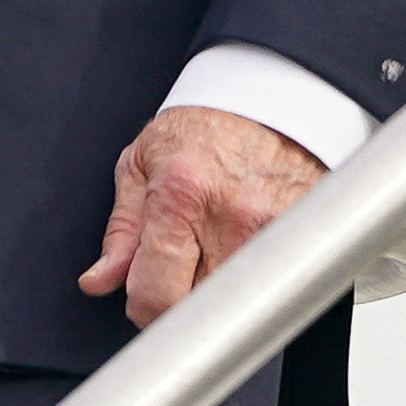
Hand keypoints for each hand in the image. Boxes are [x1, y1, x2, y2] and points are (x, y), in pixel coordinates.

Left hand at [78, 104, 325, 325]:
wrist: (272, 96)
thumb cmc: (206, 125)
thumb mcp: (143, 162)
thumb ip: (122, 230)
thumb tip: (99, 281)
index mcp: (181, 195)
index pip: (157, 296)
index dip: (144, 309)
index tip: (146, 298)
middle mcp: (233, 215)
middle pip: (200, 309)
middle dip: (184, 302)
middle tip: (182, 273)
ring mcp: (276, 227)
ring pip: (238, 302)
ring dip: (222, 293)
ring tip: (216, 255)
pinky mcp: (306, 231)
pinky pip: (274, 280)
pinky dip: (257, 277)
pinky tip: (248, 247)